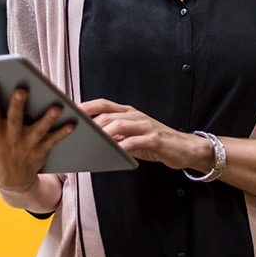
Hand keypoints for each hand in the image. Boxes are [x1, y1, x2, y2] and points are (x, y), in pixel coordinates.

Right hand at [0, 84, 75, 192]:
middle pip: (14, 119)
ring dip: (47, 118)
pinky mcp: (41, 150)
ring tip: (57, 105)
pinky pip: (54, 140)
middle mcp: (10, 138)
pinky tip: (73, 122)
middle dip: (17, 105)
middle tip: (22, 89)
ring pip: (38, 130)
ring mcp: (26, 145)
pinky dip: (63, 132)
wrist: (10, 180)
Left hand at [78, 98, 211, 171]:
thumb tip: (92, 141)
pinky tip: (112, 153)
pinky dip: (121, 147)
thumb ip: (116, 135)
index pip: (104, 104)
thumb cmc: (156, 142)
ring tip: (89, 142)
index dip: (86, 105)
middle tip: (75, 131)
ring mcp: (145, 126)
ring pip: (119, 125)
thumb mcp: (133, 136)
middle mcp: (136, 116)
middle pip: (108, 114)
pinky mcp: (154, 139)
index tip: (70, 110)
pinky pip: (134, 142)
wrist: (185, 148)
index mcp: (129, 113)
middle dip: (90, 123)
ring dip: (103, 133)